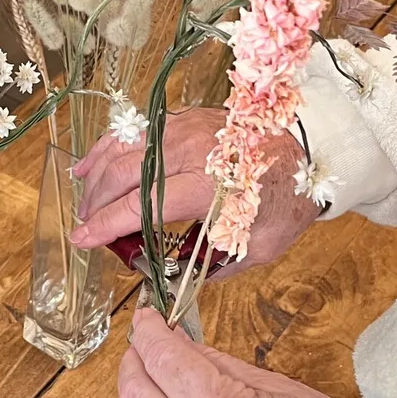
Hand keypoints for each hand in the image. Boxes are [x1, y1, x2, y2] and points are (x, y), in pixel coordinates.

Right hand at [69, 108, 317, 273]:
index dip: (105, 224)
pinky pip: (136, 130)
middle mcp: (189, 151)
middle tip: (85, 225)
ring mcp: (184, 128)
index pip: (140, 205)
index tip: (83, 240)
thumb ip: (215, 265)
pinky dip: (110, 146)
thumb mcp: (259, 246)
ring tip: (84, 197)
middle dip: (96, 202)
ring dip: (98, 173)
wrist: (313, 149)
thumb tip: (179, 279)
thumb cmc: (287, 198)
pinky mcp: (184, 118)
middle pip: (124, 175)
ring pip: (124, 147)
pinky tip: (93, 162)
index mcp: (207, 186)